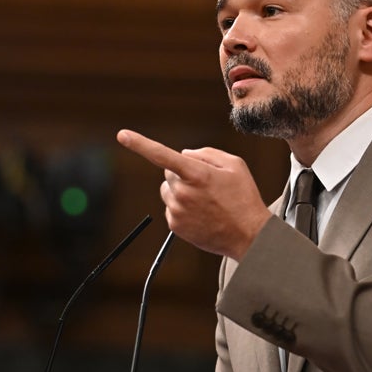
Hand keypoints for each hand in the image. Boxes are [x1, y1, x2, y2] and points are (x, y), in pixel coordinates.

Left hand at [116, 129, 271, 260]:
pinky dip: (182, 207)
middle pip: (168, 172)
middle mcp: (183, 192)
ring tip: (205, 201)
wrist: (249, 235)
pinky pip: (171, 207)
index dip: (140, 144)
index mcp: (196, 174)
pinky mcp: (175, 225)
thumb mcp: (234, 165)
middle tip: (206, 185)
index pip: (163, 155)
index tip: (122, 135)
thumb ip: (206, 153)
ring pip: (168, 190)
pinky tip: (202, 213)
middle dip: (182, 174)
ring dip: (181, 191)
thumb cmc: (243, 197)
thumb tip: (183, 154)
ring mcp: (177, 210)